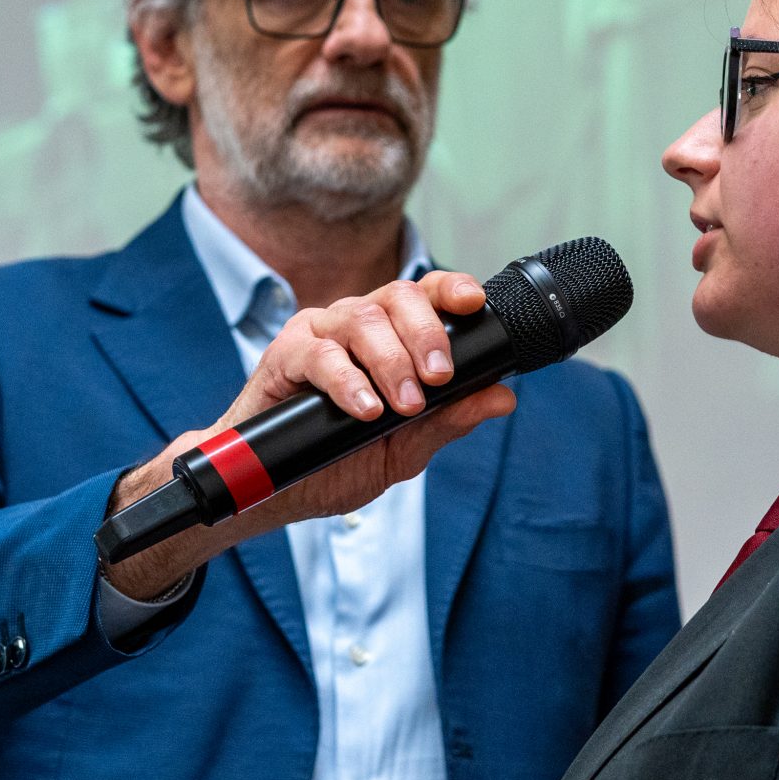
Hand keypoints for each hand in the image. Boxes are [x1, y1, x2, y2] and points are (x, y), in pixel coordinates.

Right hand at [102, 270, 516, 600]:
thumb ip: (448, 420)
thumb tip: (504, 398)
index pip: (427, 295)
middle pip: (398, 297)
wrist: (274, 490)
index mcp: (390, 336)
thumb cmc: (335, 461)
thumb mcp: (403, 449)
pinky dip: (347, 381)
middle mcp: (356, 323)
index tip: (475, 303)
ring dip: (390, 362)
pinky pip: (319, 354)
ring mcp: (319, 333)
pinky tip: (363, 408)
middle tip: (439, 378)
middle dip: (427, 334)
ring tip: (403, 406)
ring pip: (362, 320)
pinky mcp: (284, 354)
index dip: (452, 289)